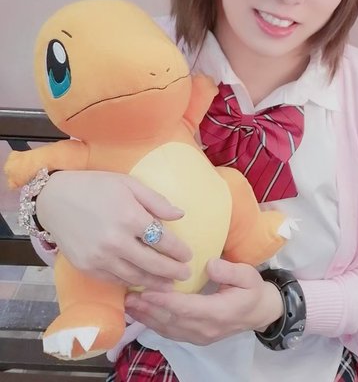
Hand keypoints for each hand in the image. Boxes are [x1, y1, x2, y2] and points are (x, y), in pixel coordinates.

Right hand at [36, 170, 191, 288]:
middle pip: (153, 263)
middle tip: (186, 276)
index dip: (179, 250)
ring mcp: (100, 258)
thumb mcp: (129, 184)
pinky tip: (142, 283)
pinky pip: (115, 280)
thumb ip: (156, 201)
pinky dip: (131, 283)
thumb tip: (180, 215)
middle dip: (173, 272)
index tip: (189, 255)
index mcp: (130, 217)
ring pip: (135, 277)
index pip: (163, 240)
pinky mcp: (87, 268)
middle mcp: (116, 241)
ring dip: (155, 283)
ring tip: (169, 285)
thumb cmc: (96, 186)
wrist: (55, 198)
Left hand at [124, 258, 283, 344]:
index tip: (147, 290)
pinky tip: (141, 312)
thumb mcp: (248, 276)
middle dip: (149, 309)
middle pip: (172, 320)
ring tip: (129, 304)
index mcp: (218, 313)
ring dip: (147, 317)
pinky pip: (170, 331)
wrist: (259, 313)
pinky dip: (153, 323)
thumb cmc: (252, 290)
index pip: (187, 308)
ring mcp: (198, 336)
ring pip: (167, 328)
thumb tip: (209, 265)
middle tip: (128, 296)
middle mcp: (205, 328)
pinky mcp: (193, 336)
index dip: (165, 301)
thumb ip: (230, 272)